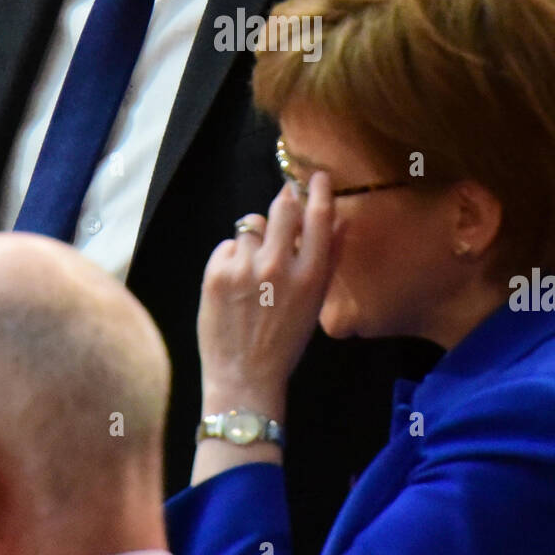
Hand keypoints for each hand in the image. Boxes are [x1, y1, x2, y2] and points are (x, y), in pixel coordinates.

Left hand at [198, 176, 339, 420]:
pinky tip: (234, 283)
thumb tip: (339, 221)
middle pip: (282, 207)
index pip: (318, 218)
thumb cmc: (284, 343)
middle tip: (283, 206)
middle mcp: (277, 267)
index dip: (319, 191)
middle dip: (284, 202)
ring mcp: (243, 269)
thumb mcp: (314, 304)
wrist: (244, 377)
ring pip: (250, 226)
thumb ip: (327, 261)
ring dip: (254, 238)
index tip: (317, 177)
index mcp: (309, 276)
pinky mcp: (215, 273)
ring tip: (252, 268)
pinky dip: (231, 257)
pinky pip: (226, 245)